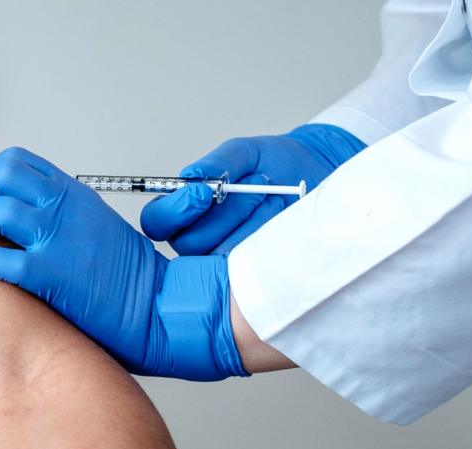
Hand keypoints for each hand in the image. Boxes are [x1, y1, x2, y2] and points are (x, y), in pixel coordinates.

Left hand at [0, 147, 246, 380]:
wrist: (160, 309)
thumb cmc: (130, 279)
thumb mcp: (97, 228)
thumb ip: (62, 217)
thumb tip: (23, 221)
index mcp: (75, 195)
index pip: (20, 162)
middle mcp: (66, 209)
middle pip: (0, 175)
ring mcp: (60, 239)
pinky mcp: (53, 275)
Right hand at [141, 123, 366, 254]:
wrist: (314, 176)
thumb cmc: (275, 164)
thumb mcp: (245, 153)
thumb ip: (218, 161)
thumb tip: (194, 175)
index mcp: (183, 211)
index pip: (157, 221)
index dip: (176, 211)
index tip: (204, 192)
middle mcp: (196, 238)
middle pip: (188, 243)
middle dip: (223, 214)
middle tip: (252, 187)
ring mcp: (222, 258)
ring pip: (219, 254)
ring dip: (247, 222)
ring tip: (269, 198)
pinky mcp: (249, 272)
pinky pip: (246, 264)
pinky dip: (263, 237)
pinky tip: (277, 218)